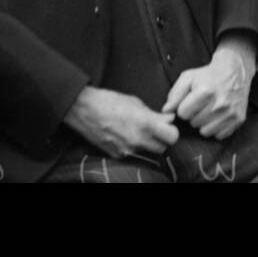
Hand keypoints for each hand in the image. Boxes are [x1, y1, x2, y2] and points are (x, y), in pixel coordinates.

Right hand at [63, 86, 178, 158]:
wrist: (84, 110)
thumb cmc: (109, 101)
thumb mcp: (135, 102)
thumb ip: (154, 113)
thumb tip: (169, 119)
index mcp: (145, 123)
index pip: (172, 137)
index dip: (172, 132)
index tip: (168, 127)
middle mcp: (138, 140)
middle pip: (163, 148)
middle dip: (161, 140)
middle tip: (154, 130)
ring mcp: (127, 150)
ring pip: (147, 152)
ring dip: (146, 144)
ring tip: (136, 130)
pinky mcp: (118, 155)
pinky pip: (132, 154)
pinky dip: (132, 147)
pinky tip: (123, 135)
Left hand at [161, 38, 254, 140]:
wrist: (234, 71)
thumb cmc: (208, 75)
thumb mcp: (188, 78)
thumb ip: (175, 94)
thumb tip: (166, 111)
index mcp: (205, 92)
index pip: (183, 113)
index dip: (183, 107)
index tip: (189, 101)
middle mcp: (219, 104)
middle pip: (194, 123)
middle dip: (194, 115)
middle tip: (200, 104)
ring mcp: (230, 113)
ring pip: (206, 132)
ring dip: (204, 123)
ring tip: (208, 110)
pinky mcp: (239, 119)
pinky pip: (219, 135)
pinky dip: (216, 128)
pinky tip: (217, 116)